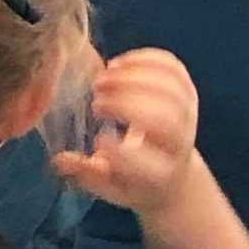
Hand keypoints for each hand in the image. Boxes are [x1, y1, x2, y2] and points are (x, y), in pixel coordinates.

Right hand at [50, 48, 203, 214]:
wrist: (174, 170)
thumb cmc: (135, 180)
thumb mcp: (111, 187)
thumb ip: (87, 175)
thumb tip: (60, 160)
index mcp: (161, 175)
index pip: (148, 167)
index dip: (122, 153)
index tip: (97, 140)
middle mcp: (181, 144)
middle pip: (165, 120)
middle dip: (128, 104)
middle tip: (96, 99)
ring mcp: (188, 115)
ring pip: (170, 90)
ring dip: (134, 77)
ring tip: (103, 77)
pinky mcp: (187, 92)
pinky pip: (174, 69)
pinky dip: (146, 60)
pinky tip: (118, 64)